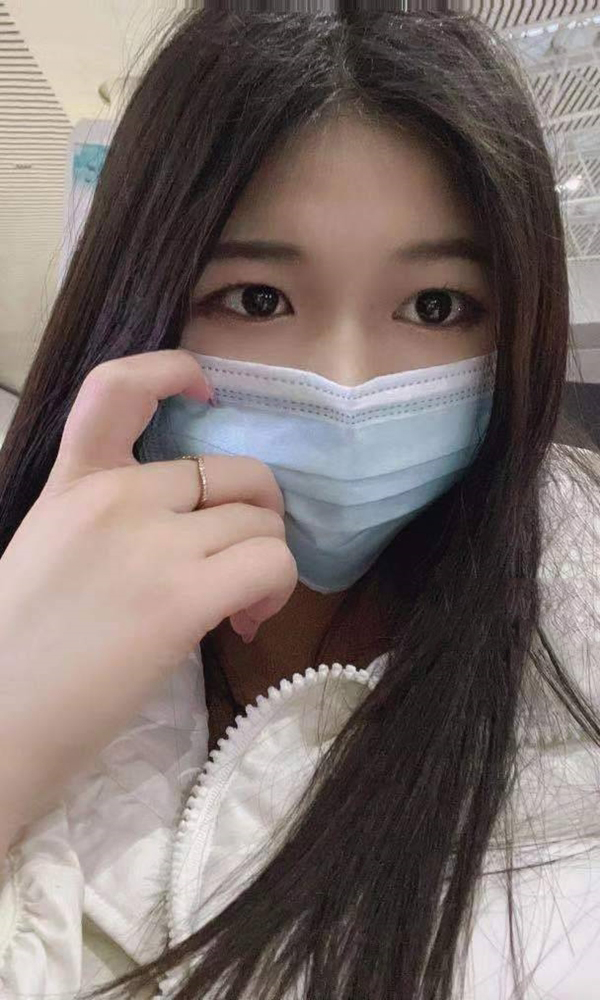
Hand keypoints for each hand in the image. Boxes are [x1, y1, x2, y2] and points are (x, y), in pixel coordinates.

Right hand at [0, 349, 296, 844]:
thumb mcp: (50, 551)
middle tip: (243, 562)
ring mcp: (152, 544)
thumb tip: (191, 530)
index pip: (118, 387)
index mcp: (73, 482)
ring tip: (240, 608)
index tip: (207, 391)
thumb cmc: (18, 652)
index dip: (174, 370)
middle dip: (259, 514)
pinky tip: (248, 622)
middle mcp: (116, 498)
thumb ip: (111, 520)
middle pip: (236, 472)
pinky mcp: (182, 598)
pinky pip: (272, 562)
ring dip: (268, 563)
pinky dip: (277, 590)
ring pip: (263, 522)